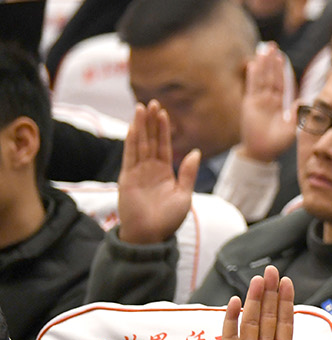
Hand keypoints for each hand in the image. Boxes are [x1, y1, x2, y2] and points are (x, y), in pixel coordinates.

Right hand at [116, 102, 199, 245]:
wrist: (151, 237)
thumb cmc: (168, 220)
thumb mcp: (184, 194)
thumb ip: (188, 173)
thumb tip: (196, 152)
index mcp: (165, 172)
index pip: (164, 145)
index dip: (164, 129)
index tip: (164, 112)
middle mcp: (150, 169)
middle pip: (151, 140)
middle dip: (152, 122)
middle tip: (153, 102)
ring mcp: (138, 173)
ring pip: (139, 144)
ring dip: (140, 126)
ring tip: (141, 108)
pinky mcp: (127, 179)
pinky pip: (129, 156)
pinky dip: (131, 142)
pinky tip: (132, 127)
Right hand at [210, 267, 331, 339]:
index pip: (285, 324)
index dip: (286, 303)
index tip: (288, 282)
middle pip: (267, 317)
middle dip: (270, 294)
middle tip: (272, 270)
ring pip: (250, 322)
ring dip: (252, 300)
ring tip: (257, 279)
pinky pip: (230, 339)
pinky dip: (231, 320)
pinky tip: (233, 302)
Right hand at [238, 46, 295, 162]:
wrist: (262, 152)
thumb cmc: (278, 142)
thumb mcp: (292, 126)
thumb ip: (298, 112)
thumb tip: (306, 99)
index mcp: (280, 103)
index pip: (282, 83)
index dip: (282, 70)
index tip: (282, 57)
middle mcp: (269, 99)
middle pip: (270, 76)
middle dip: (271, 62)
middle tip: (272, 46)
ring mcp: (258, 101)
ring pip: (261, 79)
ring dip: (262, 65)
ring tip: (263, 50)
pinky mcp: (249, 104)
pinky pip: (251, 88)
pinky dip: (252, 76)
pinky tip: (252, 65)